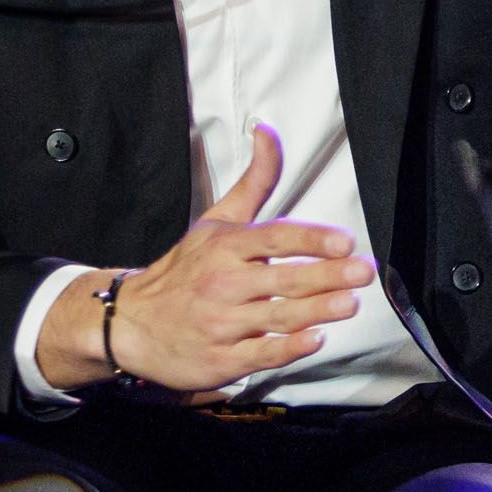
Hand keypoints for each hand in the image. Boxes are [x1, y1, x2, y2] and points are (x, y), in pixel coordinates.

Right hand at [38, 122, 373, 395]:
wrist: (129, 324)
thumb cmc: (184, 270)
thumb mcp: (215, 221)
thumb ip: (254, 181)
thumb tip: (268, 132)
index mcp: (226, 247)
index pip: (274, 238)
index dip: (311, 238)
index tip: (344, 241)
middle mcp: (224, 283)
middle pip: (283, 279)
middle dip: (327, 275)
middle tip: (362, 272)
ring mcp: (221, 323)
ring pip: (277, 316)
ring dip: (316, 310)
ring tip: (349, 304)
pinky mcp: (221, 359)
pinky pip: (261, 354)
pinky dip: (288, 348)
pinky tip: (315, 339)